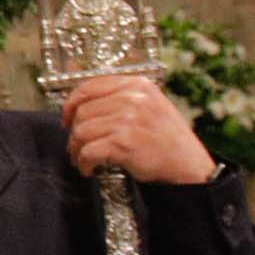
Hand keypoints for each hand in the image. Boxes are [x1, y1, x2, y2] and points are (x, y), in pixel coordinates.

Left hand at [63, 74, 216, 186]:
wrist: (188, 164)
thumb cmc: (165, 137)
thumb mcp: (150, 105)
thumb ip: (121, 98)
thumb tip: (79, 103)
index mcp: (137, 85)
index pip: (89, 86)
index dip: (71, 103)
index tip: (66, 118)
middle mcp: (133, 98)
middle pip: (82, 111)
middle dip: (74, 132)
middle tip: (76, 146)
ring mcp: (128, 120)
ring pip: (81, 132)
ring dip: (77, 149)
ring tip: (82, 159)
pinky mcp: (124, 142)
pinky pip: (89, 151)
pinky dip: (84, 163)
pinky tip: (90, 169)